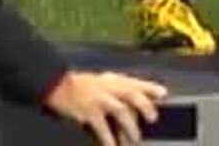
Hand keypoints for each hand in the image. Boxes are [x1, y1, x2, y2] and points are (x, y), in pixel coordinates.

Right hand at [43, 71, 166, 145]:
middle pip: (133, 95)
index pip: (135, 82)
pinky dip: (110, 140)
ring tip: (133, 140)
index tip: (163, 93)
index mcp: (111, 80)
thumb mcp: (99, 81)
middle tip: (153, 118)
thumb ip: (116, 87)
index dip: (150, 87)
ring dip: (130, 128)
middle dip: (145, 107)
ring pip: (122, 113)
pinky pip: (104, 129)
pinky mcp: (89, 113)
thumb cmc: (78, 85)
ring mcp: (99, 100)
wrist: (55, 85)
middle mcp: (108, 87)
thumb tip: (134, 97)